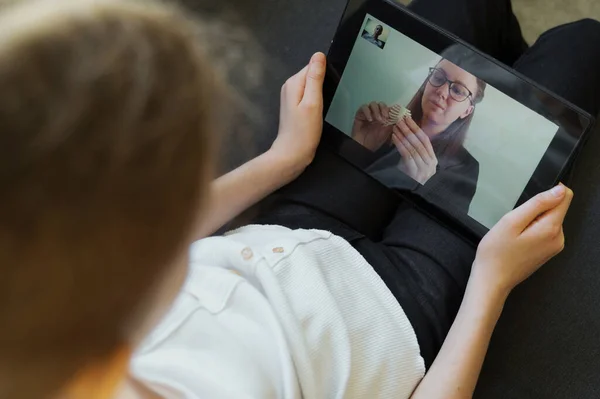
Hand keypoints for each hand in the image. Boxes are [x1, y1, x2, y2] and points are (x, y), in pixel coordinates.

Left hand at [270, 52, 325, 176]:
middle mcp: (290, 86)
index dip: (325, 76)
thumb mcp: (313, 102)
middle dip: (323, 86)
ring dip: (320, 95)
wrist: (292, 155)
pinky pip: (309, 96)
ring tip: (322, 110)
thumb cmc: (304, 131)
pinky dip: (316, 103)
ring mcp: (291, 97)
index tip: (331, 90)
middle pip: (312, 76)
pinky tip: (318, 113)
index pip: (313, 66)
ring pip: (312, 87)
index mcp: (293, 82)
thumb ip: (316, 78)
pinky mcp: (295, 107)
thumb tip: (318, 55)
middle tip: (327, 103)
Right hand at [351, 101, 393, 150]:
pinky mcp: (360, 114)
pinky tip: (370, 119)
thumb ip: (392, 123)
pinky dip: (367, 112)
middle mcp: (376, 114)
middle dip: (384, 109)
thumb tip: (398, 116)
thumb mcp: (387, 132)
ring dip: (377, 110)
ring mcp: (368, 113)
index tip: (393, 114)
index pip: (388, 108)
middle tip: (385, 117)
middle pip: (381, 104)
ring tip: (378, 119)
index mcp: (384, 117)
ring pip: (373, 104)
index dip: (391, 109)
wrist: (364, 146)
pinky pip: (364, 107)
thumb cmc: (375, 141)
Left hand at [392, 117, 437, 184]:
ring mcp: (424, 169)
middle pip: (419, 142)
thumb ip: (416, 152)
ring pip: (413, 147)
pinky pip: (407, 155)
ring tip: (396, 126)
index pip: (425, 140)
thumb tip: (409, 133)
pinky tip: (394, 137)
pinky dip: (400, 144)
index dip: (416, 128)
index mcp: (433, 160)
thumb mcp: (417, 165)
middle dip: (409, 129)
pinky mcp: (414, 173)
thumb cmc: (412, 179)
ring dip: (403, 135)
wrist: (413, 197)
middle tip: (400, 119)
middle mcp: (430, 164)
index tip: (408, 118)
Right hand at [471, 184, 573, 295]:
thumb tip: (559, 190)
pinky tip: (517, 241)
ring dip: (531, 221)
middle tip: (515, 224)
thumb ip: (538, 203)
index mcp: (551, 228)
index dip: (547, 194)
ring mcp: (553, 246)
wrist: (491, 280)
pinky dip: (530, 231)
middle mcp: (558, 238)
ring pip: (548, 219)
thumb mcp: (512, 221)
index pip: (565, 197)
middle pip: (555, 209)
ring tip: (514, 234)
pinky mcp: (547, 251)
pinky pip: (543, 231)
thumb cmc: (496, 253)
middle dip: (535, 210)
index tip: (529, 205)